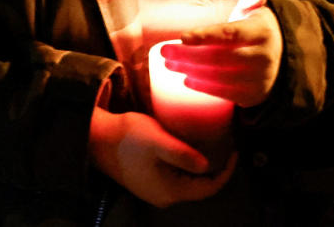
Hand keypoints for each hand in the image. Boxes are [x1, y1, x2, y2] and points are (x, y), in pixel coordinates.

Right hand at [88, 108, 235, 207]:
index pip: (208, 188)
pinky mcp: (149, 181)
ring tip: (212, 143)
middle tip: (225, 143)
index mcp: (170, 191)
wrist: (97, 139)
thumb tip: (206, 166)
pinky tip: (190, 147)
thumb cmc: (128, 138)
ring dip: (202, 165)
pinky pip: (177, 177)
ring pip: (189, 182)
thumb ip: (183, 155)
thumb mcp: (159, 141)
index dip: (226, 171)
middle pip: (200, 187)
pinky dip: (188, 164)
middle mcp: (165, 196)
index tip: (235, 149)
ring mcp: (155, 190)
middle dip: (216, 168)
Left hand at [163, 0, 282, 107]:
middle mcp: (261, 56)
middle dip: (187, 55)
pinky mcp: (252, 96)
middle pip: (219, 58)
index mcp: (260, 32)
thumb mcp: (258, 11)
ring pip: (218, 76)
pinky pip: (223, 93)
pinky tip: (186, 79)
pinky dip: (202, 86)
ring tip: (169, 63)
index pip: (230, 34)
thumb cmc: (258, 32)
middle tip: (164, 51)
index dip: (205, 36)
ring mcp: (258, 79)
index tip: (182, 36)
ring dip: (189, 70)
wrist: (284, 62)